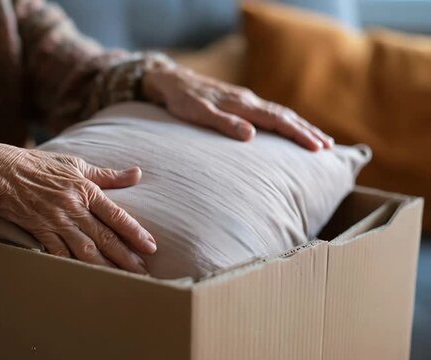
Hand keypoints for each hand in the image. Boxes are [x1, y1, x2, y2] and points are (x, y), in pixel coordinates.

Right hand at [0, 141, 155, 273]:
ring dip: (104, 266)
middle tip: (143, 273)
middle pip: (104, 237)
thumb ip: (108, 175)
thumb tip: (137, 174)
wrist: (1, 170)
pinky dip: (72, 266)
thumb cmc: (40, 165)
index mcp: (85, 189)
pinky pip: (58, 253)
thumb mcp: (76, 164)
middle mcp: (73, 207)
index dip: (135, 232)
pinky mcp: (39, 231)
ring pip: (84, 249)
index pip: (116, 214)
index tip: (151, 247)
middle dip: (125, 257)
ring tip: (121, 280)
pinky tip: (84, 279)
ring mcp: (55, 221)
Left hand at [142, 65, 333, 150]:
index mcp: (242, 104)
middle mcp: (249, 100)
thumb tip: (251, 135)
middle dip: (309, 131)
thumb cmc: (183, 101)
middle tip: (331, 148)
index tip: (318, 148)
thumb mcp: (198, 114)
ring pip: (281, 113)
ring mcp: (246, 100)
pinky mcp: (241, 102)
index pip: (278, 120)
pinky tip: (292, 129)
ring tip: (321, 141)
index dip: (299, 135)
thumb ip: (223, 123)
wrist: (172, 82)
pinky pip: (271, 113)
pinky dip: (287, 122)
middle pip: (286, 116)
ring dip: (302, 127)